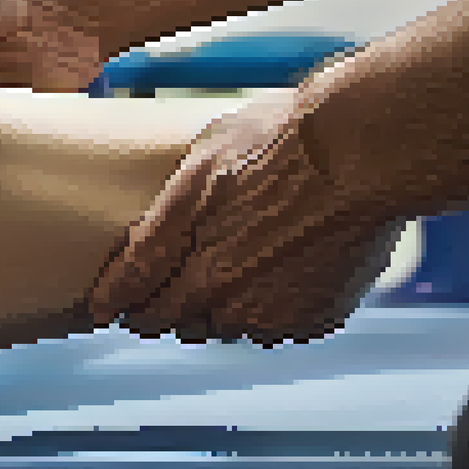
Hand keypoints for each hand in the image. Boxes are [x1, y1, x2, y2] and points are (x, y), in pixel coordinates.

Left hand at [88, 89, 406, 345]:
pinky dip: (272, 312)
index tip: (104, 308)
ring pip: (225, 328)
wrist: (364, 152)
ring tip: (230, 281)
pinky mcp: (313, 319)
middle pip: (172, 320)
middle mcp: (218, 291)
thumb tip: (144, 236)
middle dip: (164, 309)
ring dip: (219, 313)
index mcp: (182, 249)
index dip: (113, 301)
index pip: (129, 291)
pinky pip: (278, 329)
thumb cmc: (283, 139)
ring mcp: (267, 311)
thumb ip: (167, 212)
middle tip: (165, 294)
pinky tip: (280, 280)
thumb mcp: (200, 159)